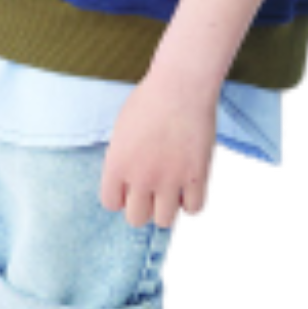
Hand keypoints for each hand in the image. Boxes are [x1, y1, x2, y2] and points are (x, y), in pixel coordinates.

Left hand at [100, 79, 221, 229]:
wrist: (181, 88)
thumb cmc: (149, 102)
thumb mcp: (122, 132)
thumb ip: (122, 161)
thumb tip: (127, 184)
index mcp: (117, 165)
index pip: (110, 203)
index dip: (120, 198)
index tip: (129, 189)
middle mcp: (141, 178)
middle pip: (136, 218)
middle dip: (142, 208)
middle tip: (151, 193)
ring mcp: (170, 180)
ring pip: (165, 220)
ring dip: (168, 210)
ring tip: (173, 195)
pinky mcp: (196, 178)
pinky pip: (195, 211)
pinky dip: (193, 207)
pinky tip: (192, 195)